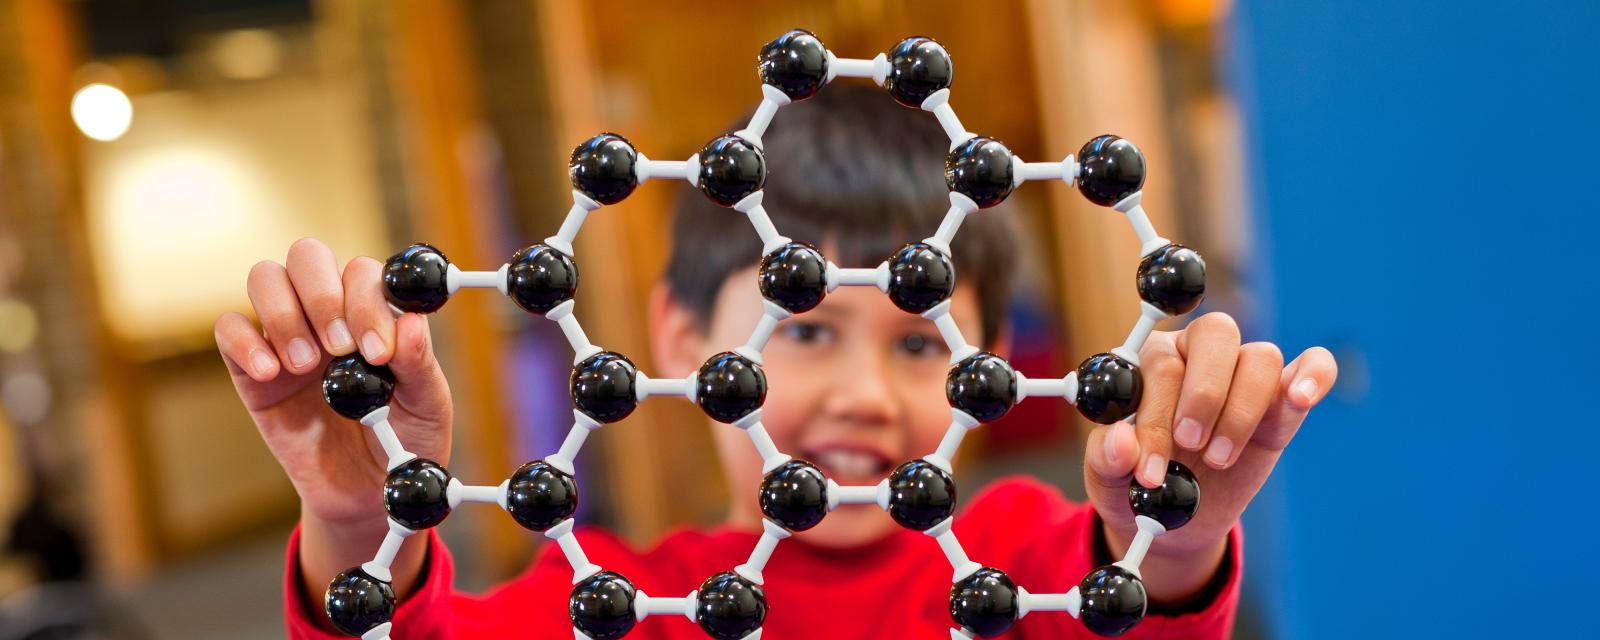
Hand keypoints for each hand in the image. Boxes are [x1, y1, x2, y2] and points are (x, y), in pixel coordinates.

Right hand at [213, 238, 451, 614]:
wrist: (367, 495)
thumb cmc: (404, 441)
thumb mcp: (427, 407)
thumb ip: (419, 364)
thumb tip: (413, 323)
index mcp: (376, 311)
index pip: (363, 272)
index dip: (369, 300)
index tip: (379, 351)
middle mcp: (329, 312)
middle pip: (308, 256)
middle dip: (323, 295)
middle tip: (341, 348)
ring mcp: (288, 336)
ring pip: (265, 278)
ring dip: (285, 314)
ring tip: (308, 365)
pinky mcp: (252, 370)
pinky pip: (230, 329)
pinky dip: (246, 342)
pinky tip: (272, 373)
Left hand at [1082, 312, 1337, 602]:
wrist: (1172, 522)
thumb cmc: (1131, 486)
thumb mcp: (1105, 478)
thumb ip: (1105, 456)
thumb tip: (1121, 442)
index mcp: (1148, 362)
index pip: (1160, 364)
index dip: (1156, 415)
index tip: (1150, 470)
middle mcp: (1197, 356)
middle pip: (1215, 335)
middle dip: (1203, 395)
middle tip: (1191, 445)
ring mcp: (1242, 378)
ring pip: (1260, 358)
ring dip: (1242, 410)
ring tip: (1219, 459)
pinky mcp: (1282, 405)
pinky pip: (1312, 367)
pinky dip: (1314, 375)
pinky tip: (1301, 397)